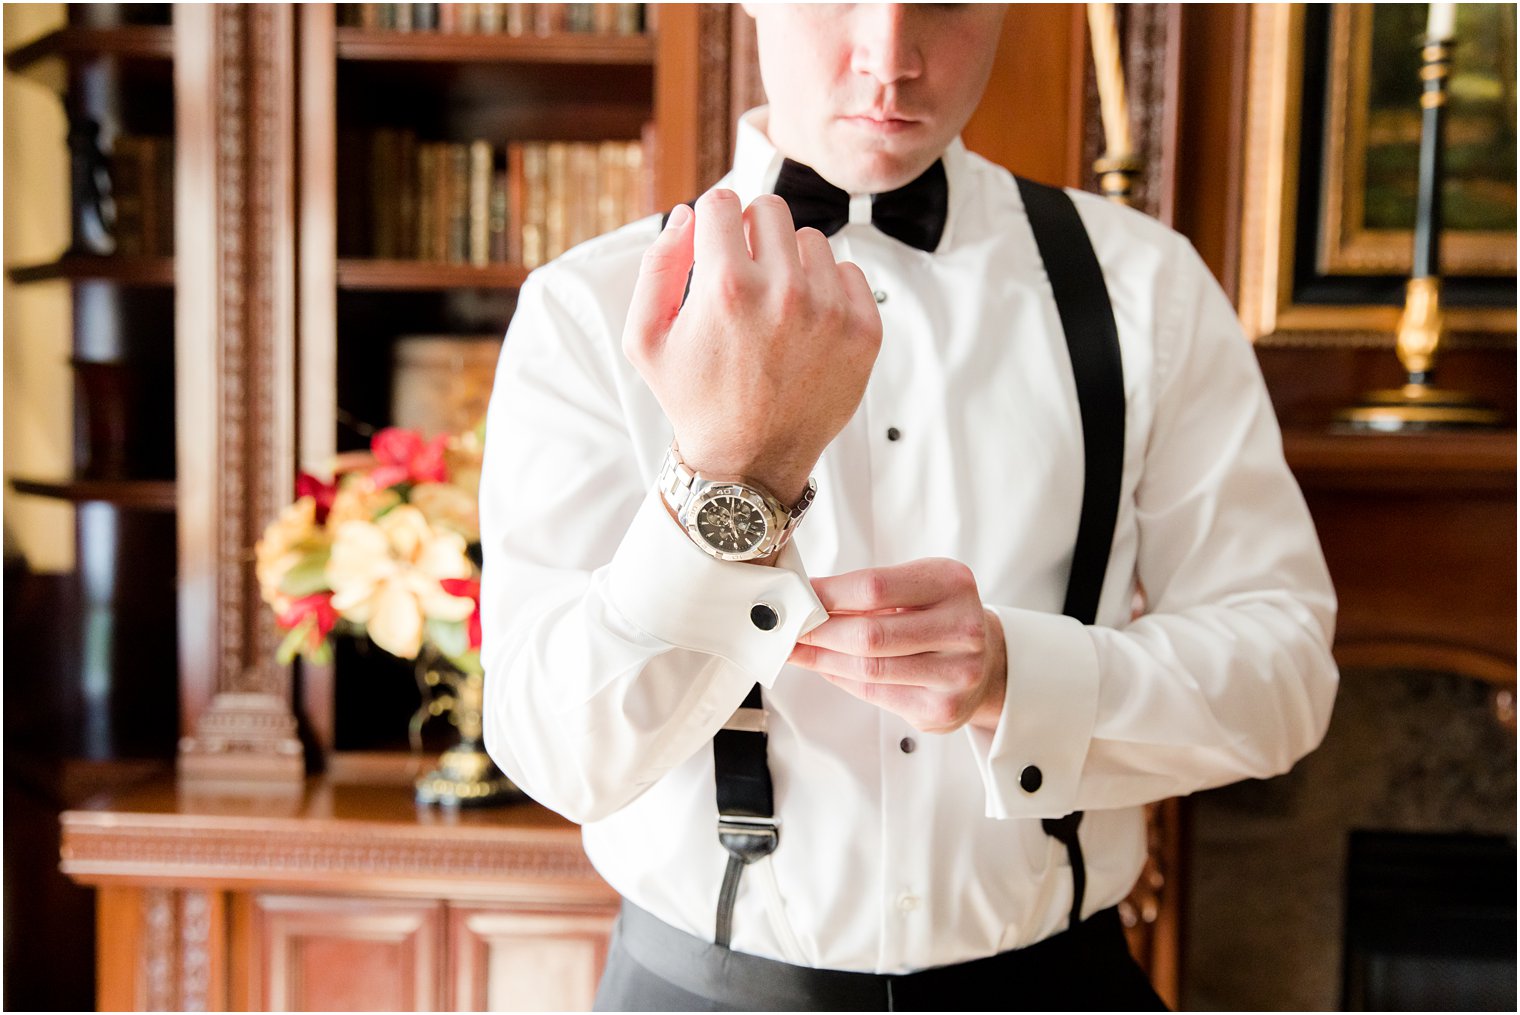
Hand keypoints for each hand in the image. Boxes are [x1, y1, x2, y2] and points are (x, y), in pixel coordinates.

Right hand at [621, 189, 881, 504]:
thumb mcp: (646, 339)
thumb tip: (685, 214)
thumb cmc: (695, 401)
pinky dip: (830, 289)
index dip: (712, 221)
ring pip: (812, 240)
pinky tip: (807, 323)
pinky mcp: (864, 331)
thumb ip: (657, 266)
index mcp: (725, 286)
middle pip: (771, 210)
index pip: (723, 202)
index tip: (714, 246)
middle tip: (744, 274)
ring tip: (775, 306)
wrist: (750, 462)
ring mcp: (830, 311)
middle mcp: (783, 291)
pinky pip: (851, 273)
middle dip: (752, 233)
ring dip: (792, 262)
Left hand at [787, 558, 1007, 733]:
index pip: (873, 588)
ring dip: (822, 659)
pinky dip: (842, 679)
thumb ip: (868, 593)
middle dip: (818, 632)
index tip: (797, 597)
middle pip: (868, 635)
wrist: (987, 661)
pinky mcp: (942, 709)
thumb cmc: (939, 617)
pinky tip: (827, 666)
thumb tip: (805, 601)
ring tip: (798, 649)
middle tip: (788, 628)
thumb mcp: (916, 587)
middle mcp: (961, 628)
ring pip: (868, 669)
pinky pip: (875, 694)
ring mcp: (956, 673)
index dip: (826, 595)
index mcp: (951, 583)